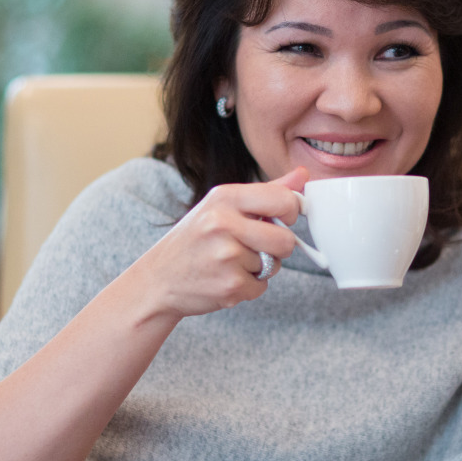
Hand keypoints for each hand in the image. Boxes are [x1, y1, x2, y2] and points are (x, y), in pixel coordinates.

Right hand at [129, 167, 308, 320]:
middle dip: (278, 247)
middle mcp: (223, 224)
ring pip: (274, 264)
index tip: (284, 218)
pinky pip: (262, 286)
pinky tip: (225, 278)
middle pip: (286, 240)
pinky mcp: (229, 286)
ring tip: (230, 262)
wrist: (158, 279)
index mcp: (224, 197)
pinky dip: (249, 286)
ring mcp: (226, 257)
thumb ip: (267, 191)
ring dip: (260, 267)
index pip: (283, 200)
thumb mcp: (222, 206)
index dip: (292, 212)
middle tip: (256, 245)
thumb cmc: (194, 240)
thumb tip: (304, 174)